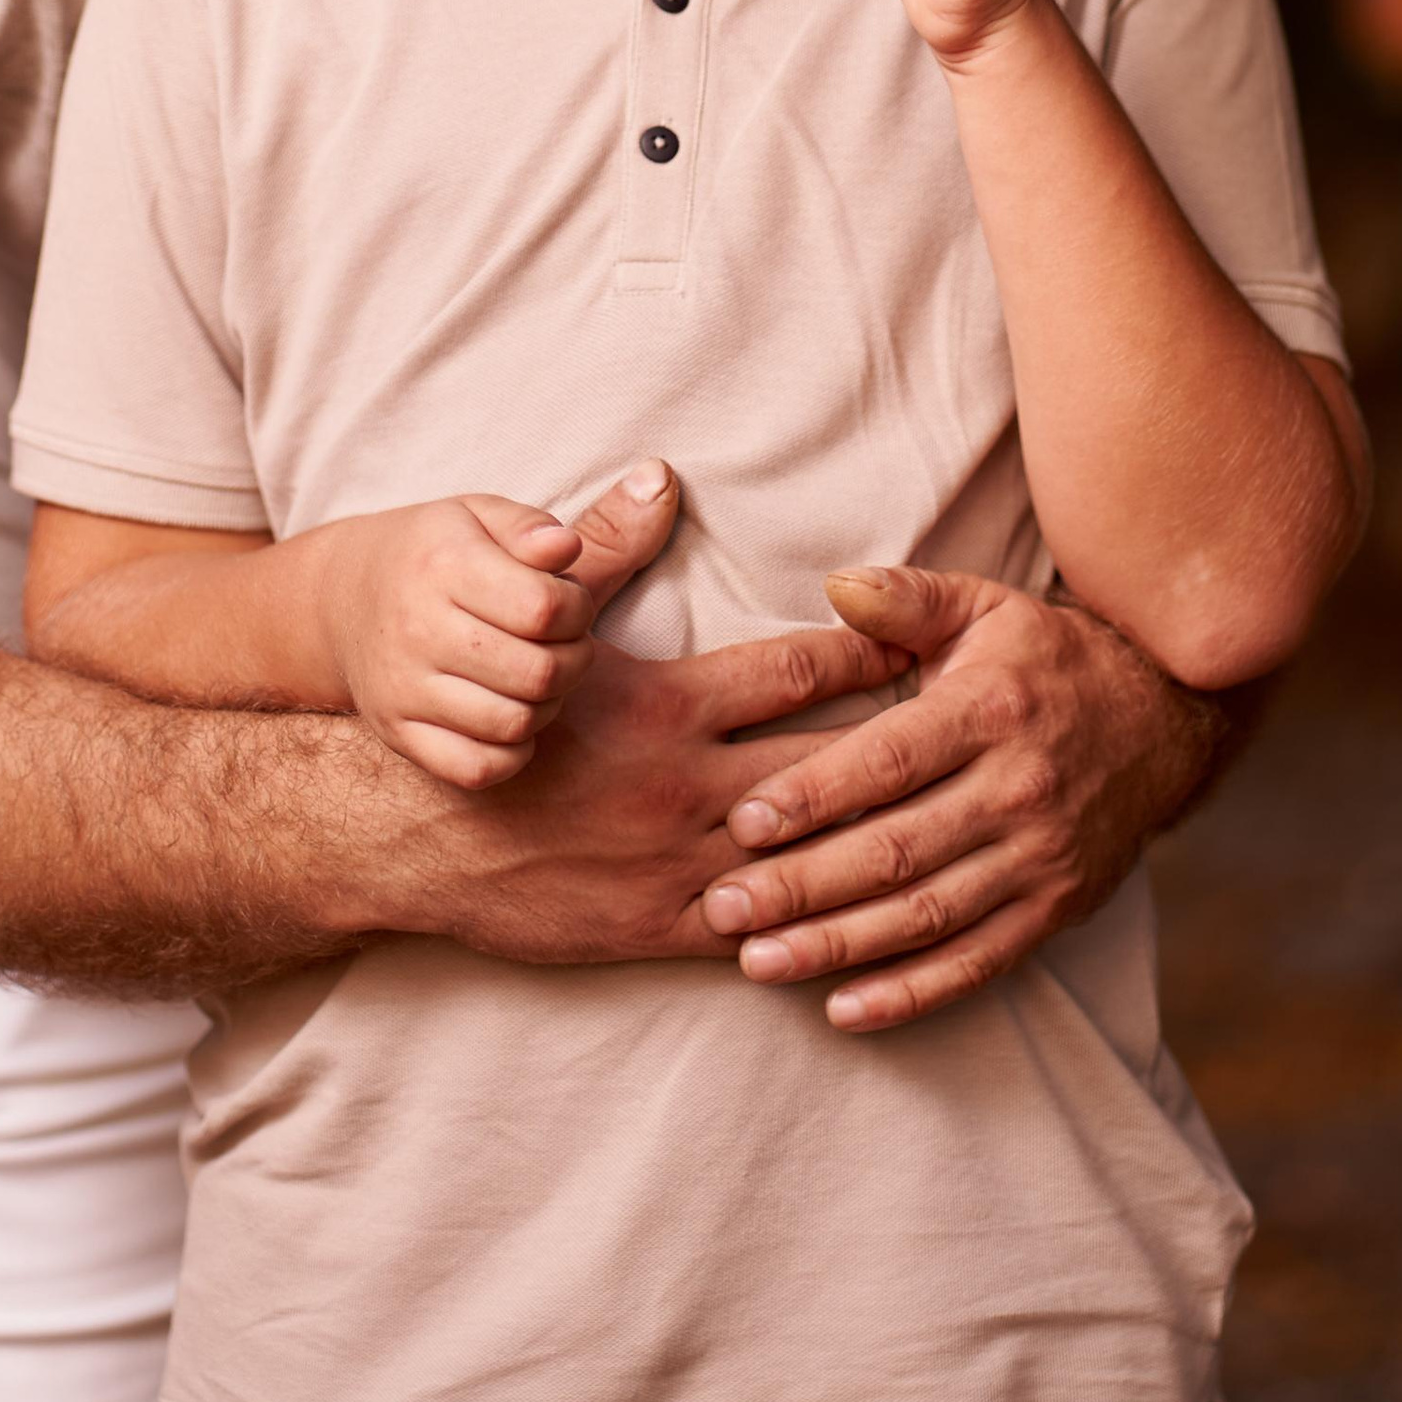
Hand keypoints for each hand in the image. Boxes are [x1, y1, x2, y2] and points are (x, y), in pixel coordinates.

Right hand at [312, 491, 600, 786]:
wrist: (343, 597)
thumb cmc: (432, 552)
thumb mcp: (478, 516)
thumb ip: (529, 527)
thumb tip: (566, 548)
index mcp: (443, 565)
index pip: (544, 607)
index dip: (578, 608)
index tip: (570, 603)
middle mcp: (416, 629)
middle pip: (537, 671)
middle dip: (573, 659)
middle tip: (564, 644)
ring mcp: (402, 688)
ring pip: (513, 723)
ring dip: (547, 704)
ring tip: (538, 675)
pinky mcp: (397, 732)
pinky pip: (476, 769)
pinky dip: (511, 752)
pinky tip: (511, 714)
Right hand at [371, 464, 915, 952]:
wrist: (426, 836)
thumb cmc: (499, 721)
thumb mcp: (558, 632)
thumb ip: (616, 554)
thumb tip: (660, 474)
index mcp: (669, 707)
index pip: (795, 673)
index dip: (867, 656)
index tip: (927, 643)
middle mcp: (688, 787)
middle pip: (825, 764)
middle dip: (902, 748)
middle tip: (975, 732)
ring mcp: (683, 865)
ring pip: (809, 852)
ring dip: (879, 835)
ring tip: (951, 819)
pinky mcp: (666, 927)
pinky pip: (767, 927)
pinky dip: (825, 918)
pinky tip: (881, 913)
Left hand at [699, 573, 1226, 1029]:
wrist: (1164, 721)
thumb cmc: (1047, 658)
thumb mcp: (984, 607)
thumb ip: (906, 598)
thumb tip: (835, 586)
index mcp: (990, 711)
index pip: (888, 760)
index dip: (814, 793)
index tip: (743, 820)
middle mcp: (1018, 790)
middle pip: (897, 849)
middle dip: (802, 885)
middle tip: (721, 907)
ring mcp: (1039, 858)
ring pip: (927, 915)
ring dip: (839, 947)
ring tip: (759, 963)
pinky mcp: (1055, 909)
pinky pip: (978, 963)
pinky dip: (911, 994)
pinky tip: (844, 1011)